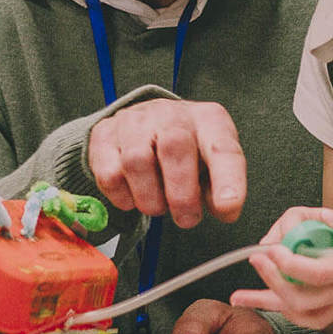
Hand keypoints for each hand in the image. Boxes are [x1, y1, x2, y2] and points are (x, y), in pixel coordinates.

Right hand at [88, 98, 245, 226]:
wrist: (150, 122)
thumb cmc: (189, 149)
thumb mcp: (213, 163)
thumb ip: (222, 188)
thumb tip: (225, 210)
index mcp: (208, 120)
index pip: (222, 147)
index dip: (227, 180)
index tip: (227, 207)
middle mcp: (172, 114)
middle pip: (175, 148)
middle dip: (181, 195)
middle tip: (186, 219)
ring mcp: (135, 120)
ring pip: (136, 161)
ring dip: (150, 198)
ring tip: (158, 205)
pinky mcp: (105, 134)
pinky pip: (109, 173)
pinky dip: (123, 197)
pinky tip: (134, 196)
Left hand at [230, 207, 332, 332]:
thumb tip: (316, 216)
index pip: (314, 272)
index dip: (289, 261)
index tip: (273, 246)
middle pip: (301, 297)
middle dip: (272, 279)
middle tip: (257, 257)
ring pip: (302, 314)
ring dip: (271, 302)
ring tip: (243, 295)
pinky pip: (312, 317)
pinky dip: (288, 310)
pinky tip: (270, 303)